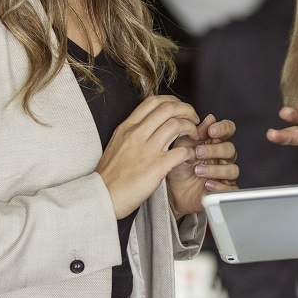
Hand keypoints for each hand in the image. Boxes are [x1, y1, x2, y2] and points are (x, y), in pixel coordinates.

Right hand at [95, 95, 199, 219]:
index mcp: (127, 127)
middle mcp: (137, 134)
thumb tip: (149, 123)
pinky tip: (190, 156)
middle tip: (194, 119)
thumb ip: (133, 131)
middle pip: (169, 109)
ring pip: (177, 125)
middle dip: (187, 110)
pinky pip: (181, 151)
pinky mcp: (157, 167)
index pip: (153, 101)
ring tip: (194, 136)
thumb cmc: (111, 174)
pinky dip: (191, 151)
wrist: (103, 196)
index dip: (173, 101)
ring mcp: (147, 149)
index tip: (180, 108)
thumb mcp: (117, 143)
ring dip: (191, 128)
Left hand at [167, 114, 238, 216]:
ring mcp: (225, 174)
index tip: (212, 130)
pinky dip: (219, 186)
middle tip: (198, 152)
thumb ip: (196, 133)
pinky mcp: (224, 190)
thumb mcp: (182, 147)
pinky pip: (230, 188)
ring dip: (215, 169)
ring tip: (198, 170)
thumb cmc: (179, 168)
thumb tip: (210, 118)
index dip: (223, 128)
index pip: (228, 130)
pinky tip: (207, 184)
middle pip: (230, 149)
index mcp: (214, 143)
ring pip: (232, 169)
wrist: (173, 192)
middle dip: (214, 150)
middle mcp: (222, 157)